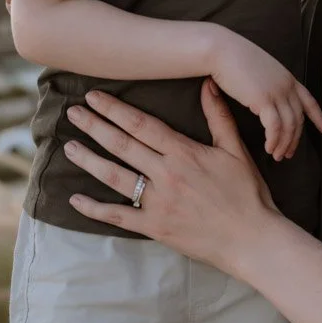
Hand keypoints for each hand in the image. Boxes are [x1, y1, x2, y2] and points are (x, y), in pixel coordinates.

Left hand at [65, 82, 279, 274]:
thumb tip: (208, 83)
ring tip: (69, 146)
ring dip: (89, 160)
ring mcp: (158, 202)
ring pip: (115, 177)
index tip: (96, 97)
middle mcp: (166, 174)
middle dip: (95, 126)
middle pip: (122, 145)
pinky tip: (76, 199)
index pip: (141, 124)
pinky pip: (118, 216)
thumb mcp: (236, 150)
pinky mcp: (154, 227)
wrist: (252, 238)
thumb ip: (219, 116)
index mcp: (184, 152)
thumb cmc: (247, 193)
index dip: (115, 109)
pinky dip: (95, 208)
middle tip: (73, 112)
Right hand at [209, 29, 321, 160]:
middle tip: (288, 154)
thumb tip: (266, 96)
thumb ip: (269, 83)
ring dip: (284, 144)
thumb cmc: (233, 58)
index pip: (310, 101)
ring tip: (276, 155)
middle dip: (295, 139)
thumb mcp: (260, 70)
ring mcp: (277, 92)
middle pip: (299, 118)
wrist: (221, 50)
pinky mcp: (264, 99)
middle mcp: (287, 85)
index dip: (319, 118)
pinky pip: (275, 127)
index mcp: (287, 77)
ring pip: (289, 126)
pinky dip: (273, 140)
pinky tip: (269, 148)